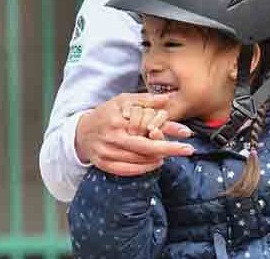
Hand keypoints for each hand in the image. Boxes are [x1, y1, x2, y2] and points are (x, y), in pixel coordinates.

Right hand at [75, 93, 194, 175]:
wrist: (81, 131)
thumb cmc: (107, 113)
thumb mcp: (124, 100)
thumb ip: (146, 100)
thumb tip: (167, 99)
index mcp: (118, 120)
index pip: (147, 127)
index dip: (168, 131)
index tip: (186, 133)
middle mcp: (112, 137)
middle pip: (145, 148)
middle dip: (169, 149)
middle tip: (188, 150)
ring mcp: (106, 153)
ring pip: (138, 160)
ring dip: (157, 159)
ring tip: (170, 154)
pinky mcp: (103, 164)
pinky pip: (126, 171)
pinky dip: (143, 169)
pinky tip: (155, 163)